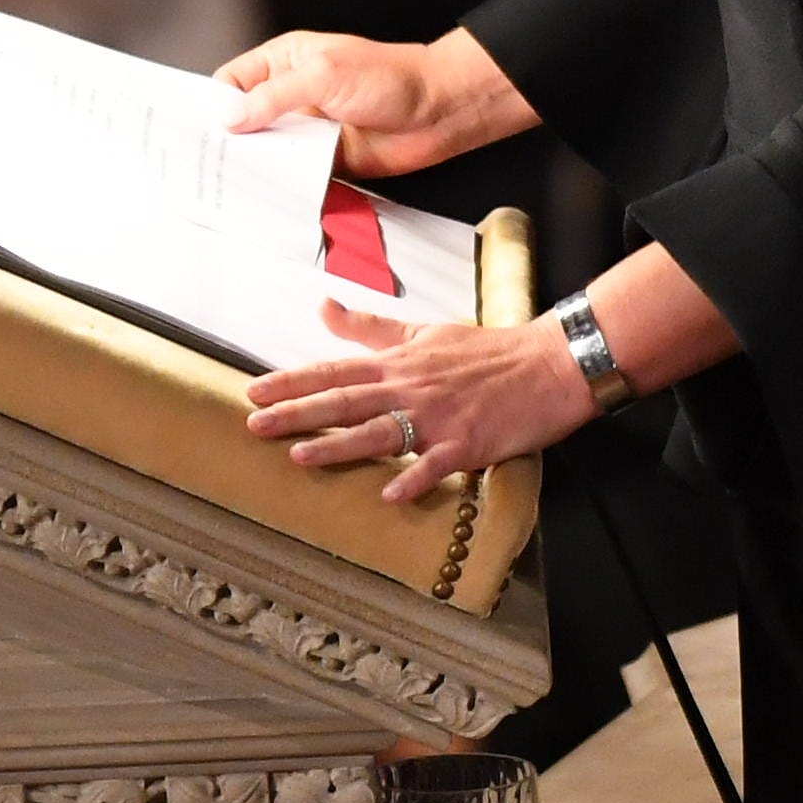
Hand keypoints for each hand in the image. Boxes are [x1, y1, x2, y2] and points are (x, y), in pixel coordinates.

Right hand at [214, 28, 529, 177]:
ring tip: (230, 185)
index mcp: (285, 62)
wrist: (439, 112)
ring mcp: (307, 129)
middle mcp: (291, 95)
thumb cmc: (392, 78)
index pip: (232, 83)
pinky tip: (268, 195)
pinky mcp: (323, 160)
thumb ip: (274, 97)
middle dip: (226, 140)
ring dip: (253, 166)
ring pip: (265, 151)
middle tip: (204, 164)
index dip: (213, 105)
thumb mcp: (324, 76)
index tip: (197, 130)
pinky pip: (292, 175)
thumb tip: (231, 117)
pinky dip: (280, 185)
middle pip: (243, 121)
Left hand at [246, 302, 600, 502]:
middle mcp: (411, 388)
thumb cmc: (487, 351)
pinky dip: (413, 479)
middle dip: (297, 411)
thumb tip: (324, 308)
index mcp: (400, 363)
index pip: (336, 369)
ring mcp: (438, 417)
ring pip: (380, 431)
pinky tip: (388, 494)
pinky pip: (436, 464)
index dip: (292, 380)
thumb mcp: (425, 331)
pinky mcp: (468, 443)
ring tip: (300, 455)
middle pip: (346, 400)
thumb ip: (372, 328)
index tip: (254, 390)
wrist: (548, 365)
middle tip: (254, 424)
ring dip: (339, 444)